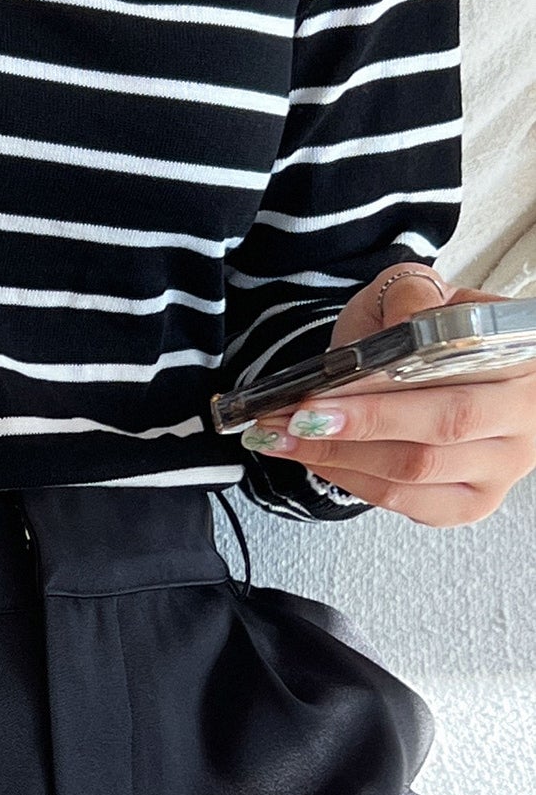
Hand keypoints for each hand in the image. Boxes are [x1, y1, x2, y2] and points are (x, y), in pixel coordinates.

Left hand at [242, 260, 535, 526]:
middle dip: (354, 430)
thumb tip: (402, 327)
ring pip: (416, 476)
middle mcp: (524, 419)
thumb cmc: (422, 325)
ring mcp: (503, 469)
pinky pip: (408, 504)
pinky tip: (314, 457)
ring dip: (339, 458)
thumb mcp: (414, 290)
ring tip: (282, 437)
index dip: (386, 399)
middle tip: (292, 420)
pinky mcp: (472, 502)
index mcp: (522, 360)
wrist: (427, 352)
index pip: (456, 386)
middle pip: (437, 437)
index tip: (317, 397)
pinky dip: (352, 482)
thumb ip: (411, 297)